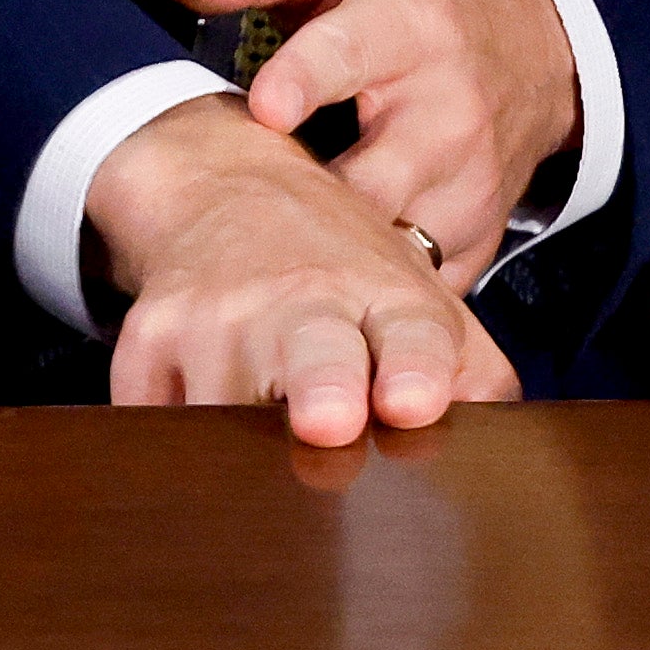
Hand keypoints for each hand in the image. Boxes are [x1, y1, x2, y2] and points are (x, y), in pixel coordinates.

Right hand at [87, 92, 521, 447]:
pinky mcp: (147, 340)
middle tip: (331, 418)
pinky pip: (153, 422)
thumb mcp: (415, 300)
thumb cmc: (337, 269)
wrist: (227, 194)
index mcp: (385, 297)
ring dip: (244, 452)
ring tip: (261, 452)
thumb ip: (467, 372)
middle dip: (322, 383)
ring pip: (224, 414)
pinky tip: (197, 440)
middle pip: (313, 354)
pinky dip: (175, 450)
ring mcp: (217, 318)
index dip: (417, 367)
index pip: (413, 333)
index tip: (416, 400)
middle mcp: (302, 300)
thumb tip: (502, 455)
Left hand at [149, 0, 579, 274]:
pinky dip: (363, 292)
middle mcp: (450, 106)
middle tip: (234, 212)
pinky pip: (411, 286)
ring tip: (268, 252)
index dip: (308, 79)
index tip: (266, 107)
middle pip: (366, 180)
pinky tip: (319, 276)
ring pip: (387, 247)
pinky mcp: (479, 235)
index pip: (354, 51)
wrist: (533, 42)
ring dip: (325, 259)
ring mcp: (470, 180)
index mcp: (407, 23)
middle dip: (300, 203)